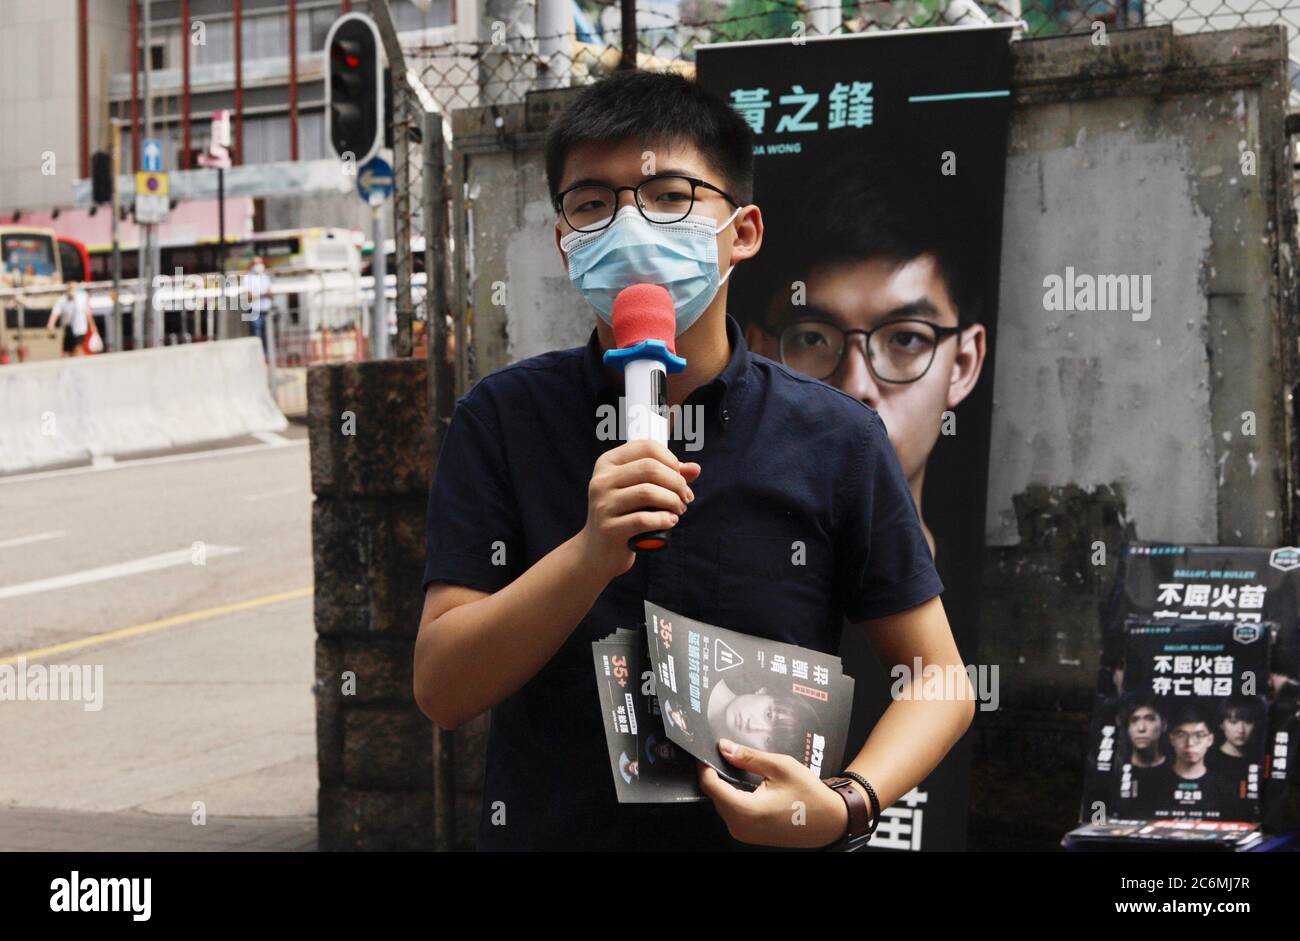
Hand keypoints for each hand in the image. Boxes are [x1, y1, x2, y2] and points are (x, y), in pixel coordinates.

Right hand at [578, 439, 699, 580]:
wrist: (598, 550)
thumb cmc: (625, 515)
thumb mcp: (641, 490)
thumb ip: (667, 476)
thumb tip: (695, 468)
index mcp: (608, 463)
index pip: (647, 447)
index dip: (671, 461)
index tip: (680, 477)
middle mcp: (602, 480)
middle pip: (650, 468)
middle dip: (676, 483)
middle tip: (685, 498)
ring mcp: (603, 504)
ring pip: (648, 492)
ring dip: (673, 501)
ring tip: (678, 510)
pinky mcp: (609, 528)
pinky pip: (644, 519)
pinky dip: (664, 520)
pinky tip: (670, 522)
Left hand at [698, 739, 848, 847]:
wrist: (830, 821)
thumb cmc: (810, 795)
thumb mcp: (780, 767)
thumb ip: (749, 757)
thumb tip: (724, 748)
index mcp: (746, 810)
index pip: (710, 785)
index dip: (705, 765)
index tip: (706, 750)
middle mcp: (741, 826)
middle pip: (714, 794)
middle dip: (716, 773)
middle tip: (725, 753)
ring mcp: (744, 833)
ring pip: (721, 803)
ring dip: (725, 785)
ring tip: (737, 767)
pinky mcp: (749, 835)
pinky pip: (731, 811)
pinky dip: (733, 796)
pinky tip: (746, 784)